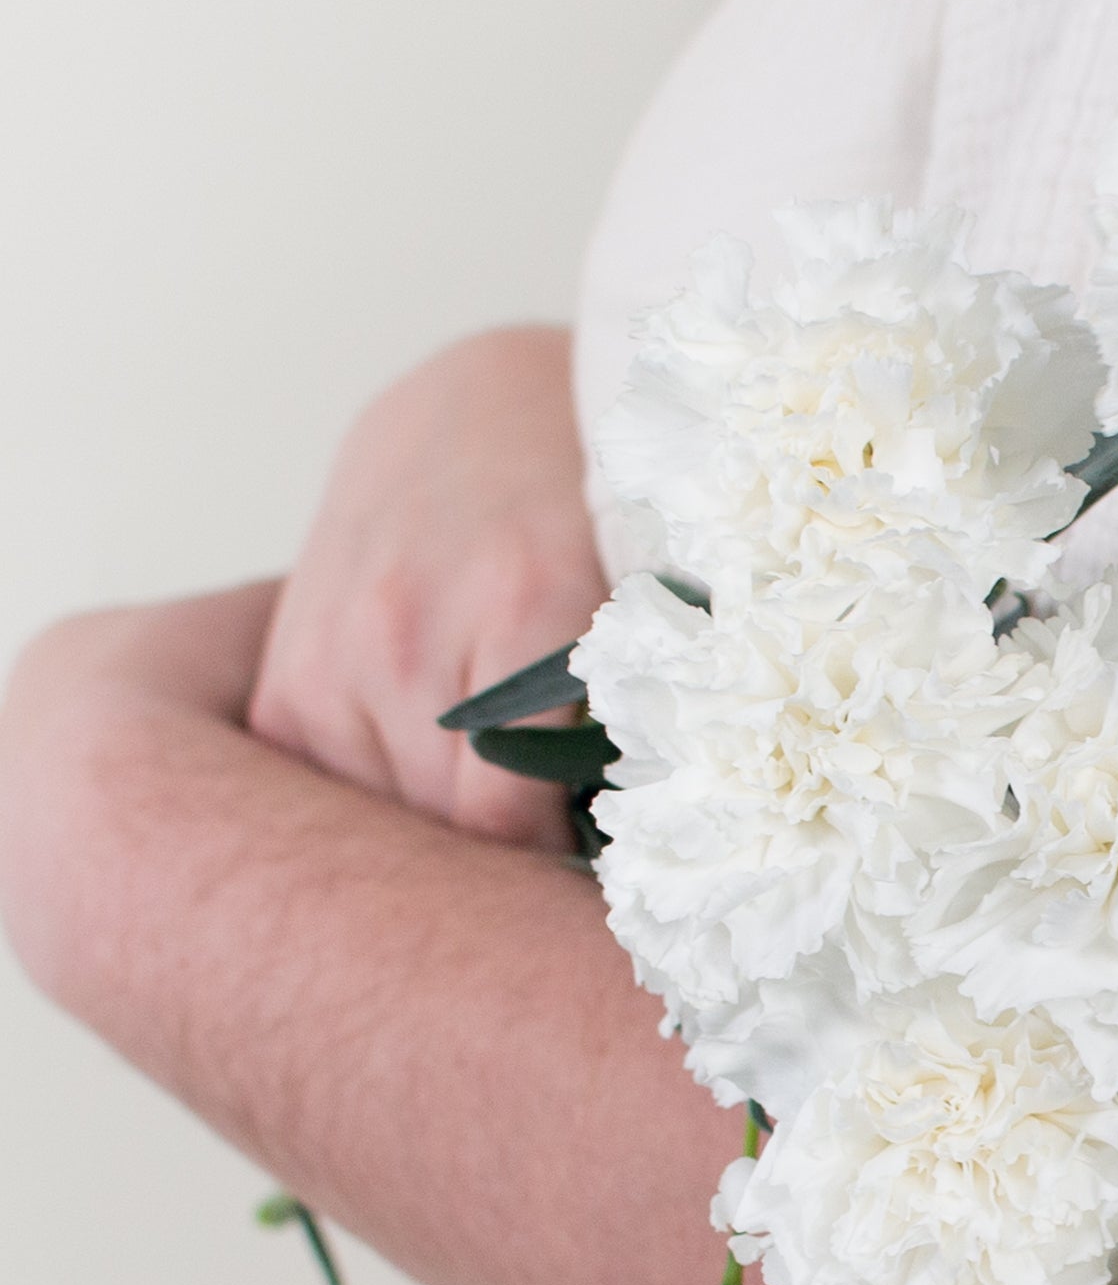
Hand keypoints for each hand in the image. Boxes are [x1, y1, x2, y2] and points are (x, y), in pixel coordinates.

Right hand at [248, 326, 607, 850]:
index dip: (552, 869)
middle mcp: (409, 629)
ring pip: (382, 822)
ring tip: (501, 816)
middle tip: (558, 859)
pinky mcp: (287, 672)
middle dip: (505, 860)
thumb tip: (664, 843)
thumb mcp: (649, 592)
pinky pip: (323, 793)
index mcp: (523, 606)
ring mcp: (334, 649)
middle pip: (445, 831)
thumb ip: (650, 705)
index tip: (595, 877)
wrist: (487, 407)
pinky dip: (381, 806)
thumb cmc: (598, 512)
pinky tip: (437, 783)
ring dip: (441, 836)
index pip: (509, 820)